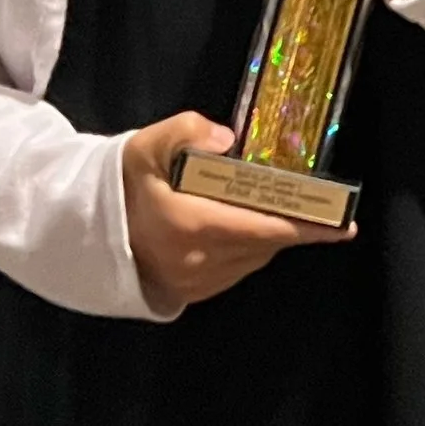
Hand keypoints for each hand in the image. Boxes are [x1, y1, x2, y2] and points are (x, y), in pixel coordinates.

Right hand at [121, 111, 350, 310]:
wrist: (81, 228)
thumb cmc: (120, 183)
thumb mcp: (149, 145)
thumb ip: (189, 132)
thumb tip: (227, 139)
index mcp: (193, 227)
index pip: (265, 229)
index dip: (306, 227)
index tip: (344, 226)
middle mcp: (199, 263)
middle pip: (265, 245)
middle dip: (294, 227)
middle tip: (320, 209)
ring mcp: (195, 284)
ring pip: (253, 260)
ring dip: (270, 237)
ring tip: (278, 211)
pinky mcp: (190, 294)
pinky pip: (235, 271)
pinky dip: (248, 250)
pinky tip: (244, 228)